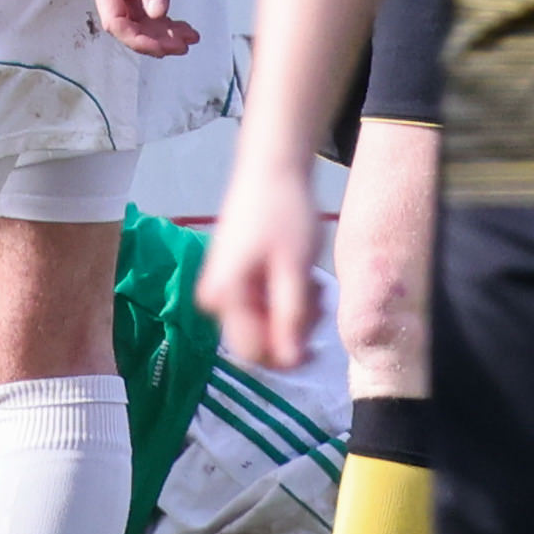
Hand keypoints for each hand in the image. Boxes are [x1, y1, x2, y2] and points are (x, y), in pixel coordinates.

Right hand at [89, 0, 201, 58]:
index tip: (165, 47)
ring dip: (162, 30)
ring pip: (139, 16)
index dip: (138, 38)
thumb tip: (158, 13)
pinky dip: (166, 15)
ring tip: (190, 37)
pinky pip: (149, 2)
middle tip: (184, 45)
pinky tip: (184, 23)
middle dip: (153, 38)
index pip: (114, 19)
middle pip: (127, 22)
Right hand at [196, 158, 324, 369]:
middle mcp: (215, 298)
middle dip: (292, 332)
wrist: (271, 172)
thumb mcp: (295, 269)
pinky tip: (300, 278)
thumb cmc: (284, 216)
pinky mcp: (232, 279)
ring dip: (293, 314)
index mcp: (225, 296)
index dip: (287, 357)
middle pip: (257, 340)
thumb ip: (290, 316)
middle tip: (318, 303)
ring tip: (313, 285)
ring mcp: (222, 288)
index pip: (252, 351)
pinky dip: (285, 300)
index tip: (318, 346)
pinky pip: (259, 307)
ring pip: (262, 324)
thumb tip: (289, 360)